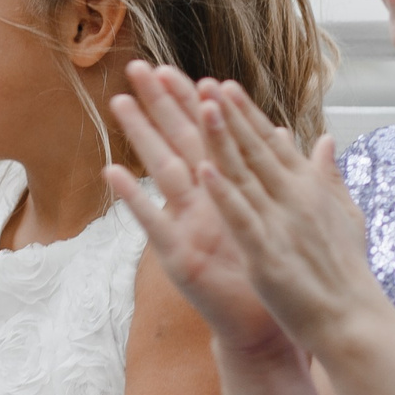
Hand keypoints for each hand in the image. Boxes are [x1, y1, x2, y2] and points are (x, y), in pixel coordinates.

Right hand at [105, 62, 290, 357]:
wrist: (264, 328)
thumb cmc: (264, 273)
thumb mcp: (274, 216)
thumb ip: (273, 174)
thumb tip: (281, 133)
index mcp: (225, 191)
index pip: (207, 137)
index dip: (192, 103)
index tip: (177, 68)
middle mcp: (200, 203)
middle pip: (176, 142)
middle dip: (158, 105)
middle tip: (137, 67)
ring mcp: (185, 227)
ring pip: (161, 172)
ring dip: (141, 137)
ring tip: (120, 103)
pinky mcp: (178, 257)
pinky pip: (153, 224)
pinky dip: (133, 200)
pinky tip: (113, 174)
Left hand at [192, 80, 382, 351]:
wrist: (352, 320)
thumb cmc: (345, 272)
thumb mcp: (343, 215)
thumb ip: (328, 176)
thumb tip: (325, 140)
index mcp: (307, 188)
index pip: (270, 143)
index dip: (244, 113)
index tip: (221, 85)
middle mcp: (294, 197)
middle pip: (253, 147)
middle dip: (227, 112)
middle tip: (199, 79)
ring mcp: (281, 223)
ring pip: (244, 173)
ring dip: (221, 138)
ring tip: (200, 104)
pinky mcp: (267, 254)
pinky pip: (241, 218)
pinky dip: (223, 193)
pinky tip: (203, 169)